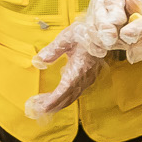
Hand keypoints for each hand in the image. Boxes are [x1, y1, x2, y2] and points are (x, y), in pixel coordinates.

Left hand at [25, 0, 141, 117]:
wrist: (104, 31)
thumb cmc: (86, 32)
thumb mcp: (67, 37)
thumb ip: (52, 50)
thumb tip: (38, 61)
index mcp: (80, 68)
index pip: (64, 90)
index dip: (52, 101)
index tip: (41, 107)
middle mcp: (85, 77)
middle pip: (68, 98)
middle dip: (52, 106)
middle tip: (37, 109)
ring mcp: (88, 78)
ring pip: (72, 97)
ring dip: (58, 104)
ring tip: (43, 106)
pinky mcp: (89, 77)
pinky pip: (76, 92)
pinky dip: (65, 98)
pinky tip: (56, 97)